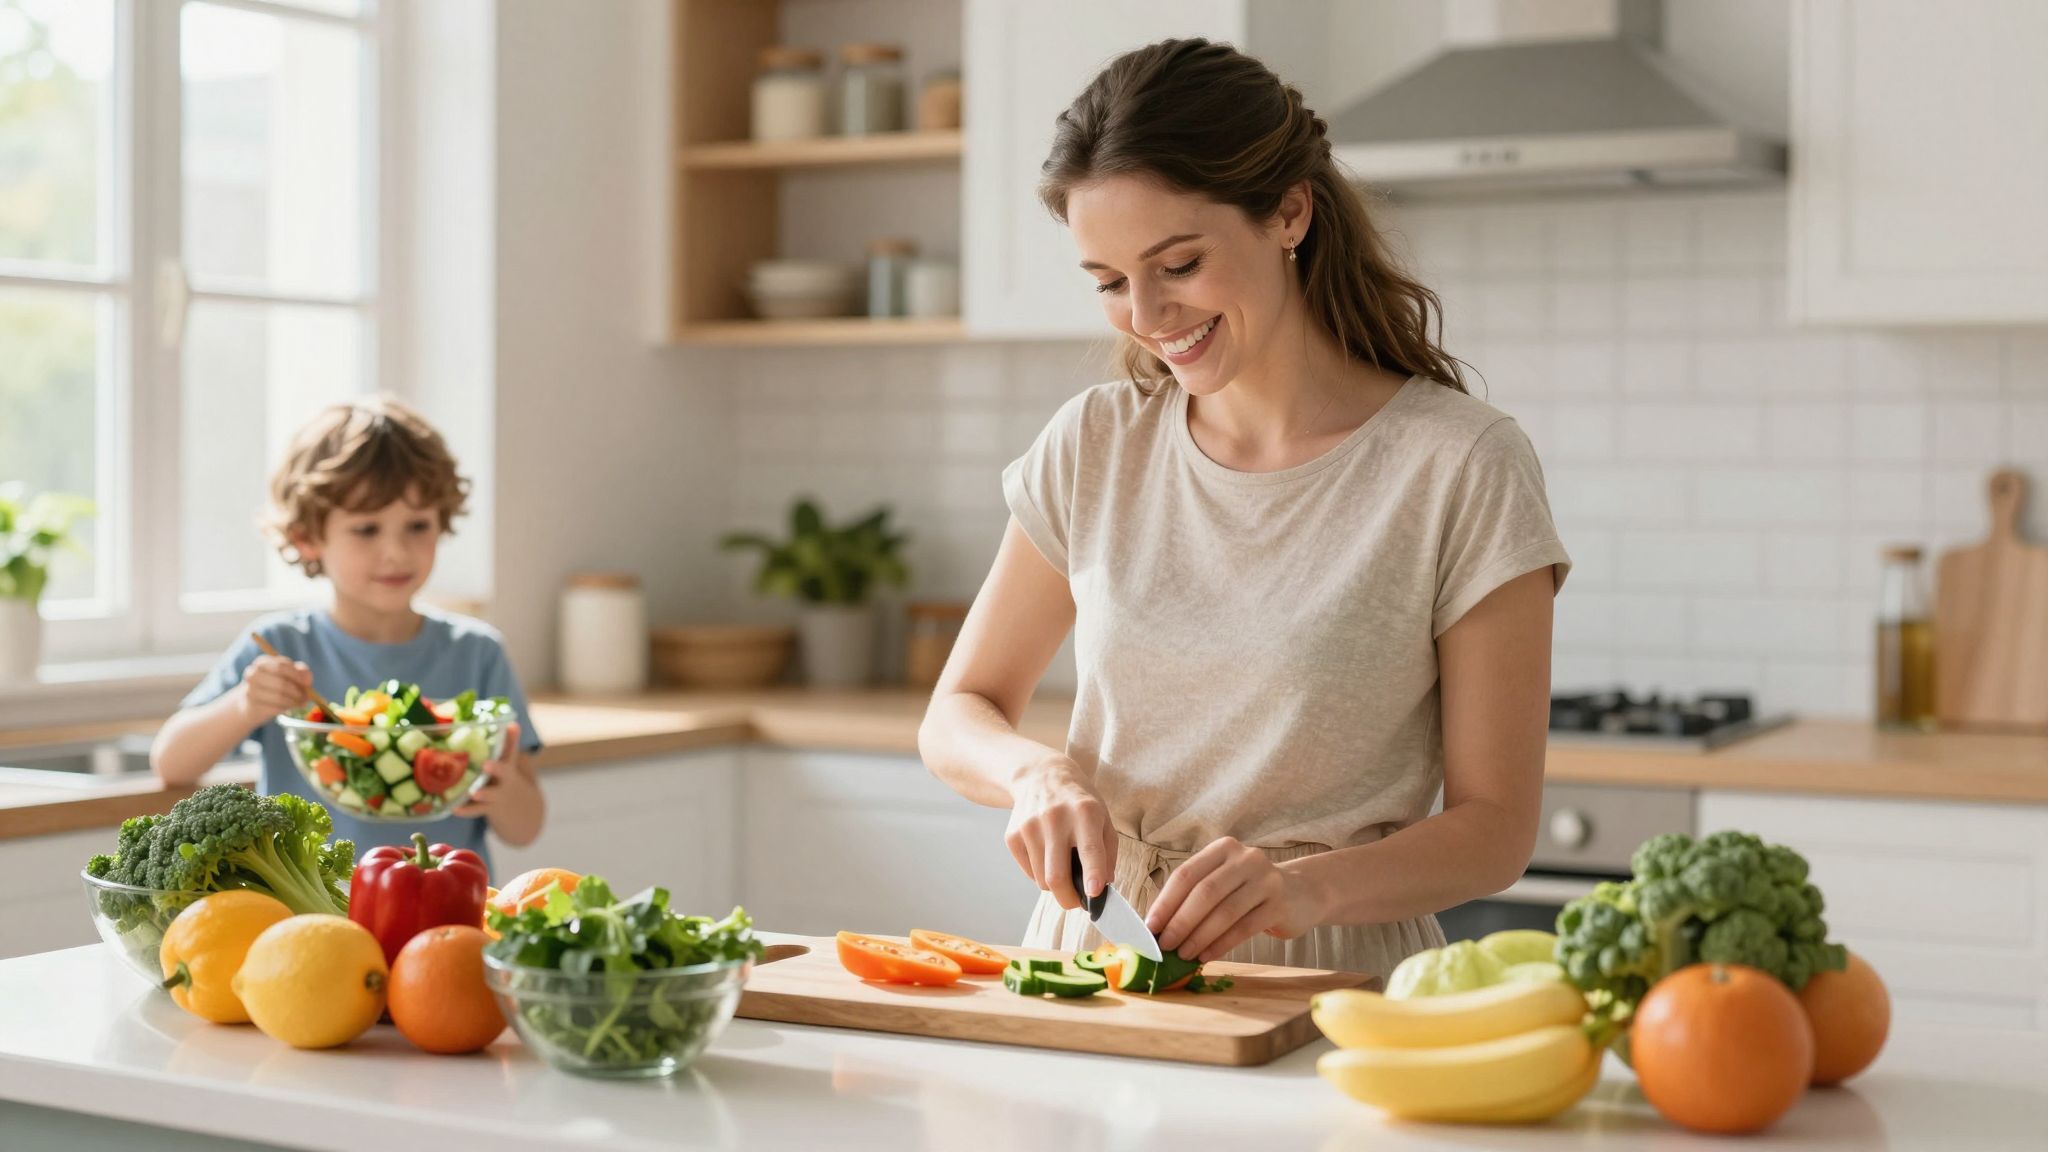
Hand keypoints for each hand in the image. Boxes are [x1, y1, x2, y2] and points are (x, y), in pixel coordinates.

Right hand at [238, 656, 310, 723]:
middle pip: (281, 683)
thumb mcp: (289, 675)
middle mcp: (252, 674)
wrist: (253, 703)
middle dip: (297, 691)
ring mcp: (250, 690)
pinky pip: (274, 708)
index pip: (282, 666)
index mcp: (262, 662)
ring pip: (279, 697)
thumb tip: (307, 680)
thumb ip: (302, 672)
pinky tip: (288, 708)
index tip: (308, 683)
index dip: (297, 675)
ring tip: (300, 703)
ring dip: (293, 702)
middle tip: (307, 697)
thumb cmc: (275, 685)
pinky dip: (285, 709)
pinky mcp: (251, 706)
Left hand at [453, 722, 541, 833]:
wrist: (522, 813)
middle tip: (486, 764)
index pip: (511, 748)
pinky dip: (466, 810)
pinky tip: (454, 809)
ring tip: (474, 792)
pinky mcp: (489, 809)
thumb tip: (505, 722)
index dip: (512, 738)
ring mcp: (498, 795)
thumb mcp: (507, 764)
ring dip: (483, 794)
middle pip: (504, 771)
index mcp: (507, 765)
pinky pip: (476, 810)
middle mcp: (505, 780)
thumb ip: (503, 745)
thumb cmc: (505, 781)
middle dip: (496, 767)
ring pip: (490, 794)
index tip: (512, 726)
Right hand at [1005, 755, 1115, 909]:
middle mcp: (1055, 818)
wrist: (1040, 776)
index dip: (1092, 874)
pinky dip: (1040, 874)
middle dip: (1069, 899)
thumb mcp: (1103, 818)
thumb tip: (1102, 887)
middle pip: (1057, 876)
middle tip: (1077, 902)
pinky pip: (1029, 872)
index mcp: (1085, 812)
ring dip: (1056, 885)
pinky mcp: (1012, 836)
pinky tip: (1047, 855)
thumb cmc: (1079, 802)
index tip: (1094, 893)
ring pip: (1042, 880)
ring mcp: (1029, 827)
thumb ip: (1107, 853)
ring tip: (1064, 868)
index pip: (1088, 849)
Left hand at [1144, 837, 1326, 962]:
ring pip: (1224, 912)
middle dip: (1180, 921)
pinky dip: (1221, 944)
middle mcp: (1245, 859)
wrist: (1302, 894)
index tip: (1150, 927)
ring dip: (1199, 936)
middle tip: (1165, 945)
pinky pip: (1244, 928)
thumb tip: (1159, 927)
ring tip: (1183, 954)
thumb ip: (1195, 896)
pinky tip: (1206, 956)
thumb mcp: (1225, 882)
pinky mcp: (1279, 904)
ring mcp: (1265, 880)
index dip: (1165, 902)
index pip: (1186, 874)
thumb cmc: (1250, 891)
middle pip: (1204, 892)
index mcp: (1223, 849)